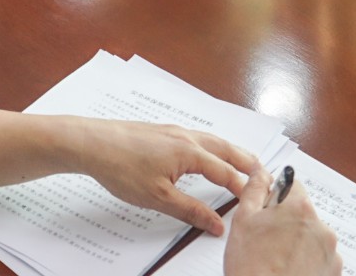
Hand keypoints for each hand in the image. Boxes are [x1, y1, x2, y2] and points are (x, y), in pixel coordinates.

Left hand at [71, 120, 260, 235]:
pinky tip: (205, 153)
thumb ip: (191, 211)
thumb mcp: (158, 197)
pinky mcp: (160, 131)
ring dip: (229, 152)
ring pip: (211, 140)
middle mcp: (185, 136)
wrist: (90, 143)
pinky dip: (211, 146)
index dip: (243, 187)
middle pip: (225, 149)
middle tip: (264, 172)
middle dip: (246, 161)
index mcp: (189, 152)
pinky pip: (196, 137)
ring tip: (241, 161)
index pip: (226, 172)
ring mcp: (172, 131)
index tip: (259, 197)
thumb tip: (216, 224)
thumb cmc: (121, 167)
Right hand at [223, 177, 340, 275]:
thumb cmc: (251, 266)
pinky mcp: (334, 272)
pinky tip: (289, 271)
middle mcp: (321, 228)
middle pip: (303, 213)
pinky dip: (308, 262)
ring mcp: (330, 252)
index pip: (292, 186)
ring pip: (312, 237)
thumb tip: (261, 171)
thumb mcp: (244, 220)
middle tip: (266, 241)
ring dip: (298, 243)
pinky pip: (320, 258)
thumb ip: (255, 189)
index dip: (276, 198)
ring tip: (277, 261)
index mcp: (300, 209)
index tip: (266, 213)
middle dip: (287, 222)